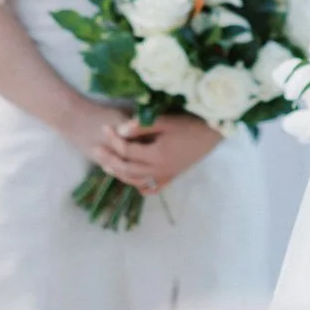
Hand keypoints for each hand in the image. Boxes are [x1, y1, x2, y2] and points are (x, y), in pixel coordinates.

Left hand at [91, 113, 219, 195]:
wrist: (213, 133)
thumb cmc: (190, 123)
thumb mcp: (166, 120)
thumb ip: (142, 125)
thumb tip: (120, 130)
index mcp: (156, 155)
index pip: (127, 150)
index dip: (113, 139)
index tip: (104, 128)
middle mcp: (159, 170)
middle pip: (127, 169)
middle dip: (109, 160)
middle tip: (96, 150)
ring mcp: (165, 176)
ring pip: (136, 181)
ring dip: (120, 174)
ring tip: (108, 165)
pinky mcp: (172, 177)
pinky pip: (153, 188)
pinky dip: (141, 187)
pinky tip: (134, 182)